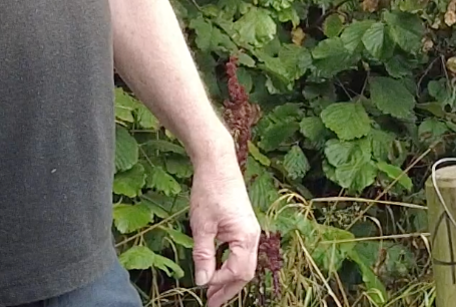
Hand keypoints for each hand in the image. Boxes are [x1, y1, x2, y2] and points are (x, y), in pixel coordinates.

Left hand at [190, 158, 260, 306]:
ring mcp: (250, 231)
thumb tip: (203, 282)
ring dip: (229, 279)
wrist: (218, 163)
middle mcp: (253, 236)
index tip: (202, 288)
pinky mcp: (244, 226)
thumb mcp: (202, 226)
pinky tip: (216, 269)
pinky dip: (229, 265)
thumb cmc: (210, 191)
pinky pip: (241, 253)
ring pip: (244, 264)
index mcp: (246, 237)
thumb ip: (204, 256)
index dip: (220, 284)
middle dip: (228, 289)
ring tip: (212, 292)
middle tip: (211, 303)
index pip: (237, 272)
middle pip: (245, 272)